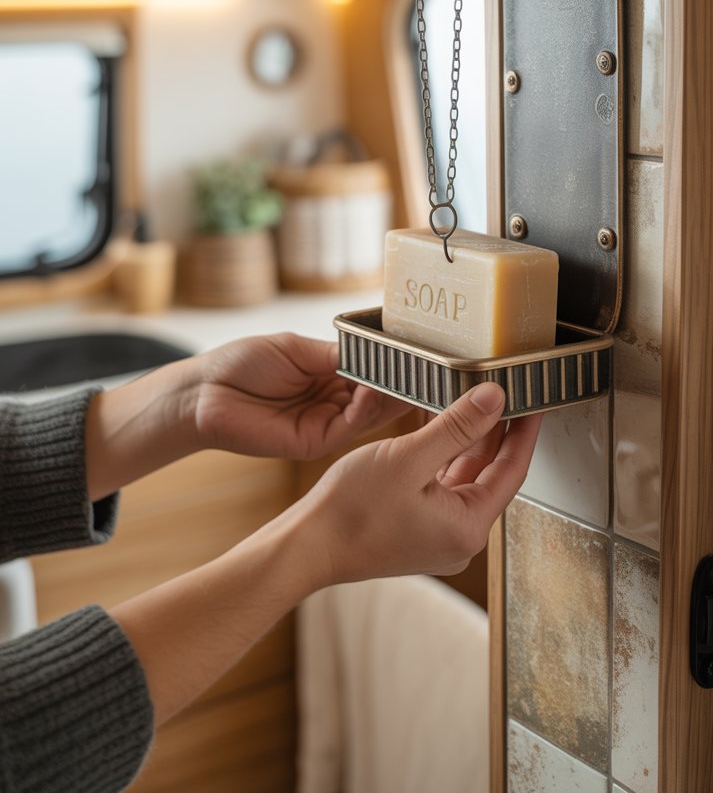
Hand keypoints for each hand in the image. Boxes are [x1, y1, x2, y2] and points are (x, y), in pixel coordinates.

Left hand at [193, 333, 407, 460]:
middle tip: (427, 368)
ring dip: (389, 394)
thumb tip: (377, 351)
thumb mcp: (297, 349)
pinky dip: (366, 409)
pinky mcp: (316, 443)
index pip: (374, 372)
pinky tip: (372, 390)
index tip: (419, 352)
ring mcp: (327, 424)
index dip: (395, 364)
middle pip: (380, 395)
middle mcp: (334, 402)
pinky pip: (351, 427)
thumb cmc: (244, 363)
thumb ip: (338, 354)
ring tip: (405, 376)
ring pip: (372, 413)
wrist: (205, 392)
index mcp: (331, 375)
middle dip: (402, 382)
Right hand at [302, 381, 541, 582]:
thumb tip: (495, 399)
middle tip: (503, 392)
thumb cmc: (350, 511)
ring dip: (466, 440)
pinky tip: (436, 426)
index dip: (524, 431)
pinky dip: (442, 456)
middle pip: (489, 473)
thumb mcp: (409, 458)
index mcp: (468, 527)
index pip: (512, 470)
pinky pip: (441, 486)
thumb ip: (457, 427)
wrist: (306, 547)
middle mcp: (460, 538)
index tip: (534, 401)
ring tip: (470, 399)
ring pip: (463, 477)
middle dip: (495, 431)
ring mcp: (438, 536)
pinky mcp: (418, 530)